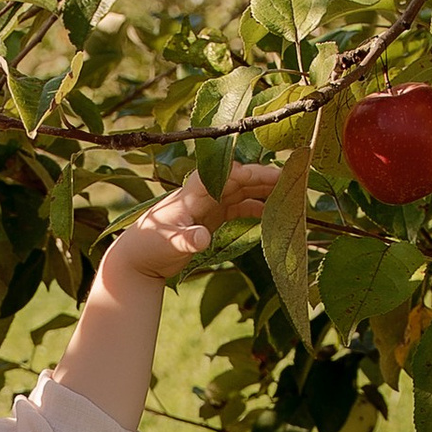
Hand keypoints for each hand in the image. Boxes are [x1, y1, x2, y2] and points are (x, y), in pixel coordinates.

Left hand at [103, 161, 280, 288]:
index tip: (278, 175)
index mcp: (195, 191)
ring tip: (291, 193)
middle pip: (241, 178)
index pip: (230, 174)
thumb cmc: (149, 247)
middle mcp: (204, 192)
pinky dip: (256, 207)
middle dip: (267, 178)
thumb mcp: (169, 244)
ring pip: (243, 190)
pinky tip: (272, 213)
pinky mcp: (210, 216)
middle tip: (296, 180)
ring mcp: (208, 203)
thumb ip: (187, 240)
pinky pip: (239, 206)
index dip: (255, 172)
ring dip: (265, 191)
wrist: (135, 258)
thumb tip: (203, 238)